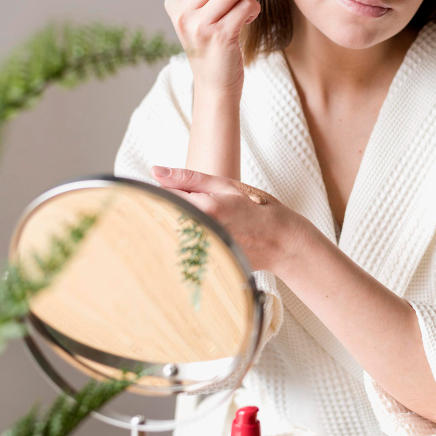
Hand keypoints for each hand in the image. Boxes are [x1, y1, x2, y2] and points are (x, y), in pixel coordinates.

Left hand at [152, 166, 307, 272]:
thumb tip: (155, 171)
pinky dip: (188, 242)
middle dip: (172, 210)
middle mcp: (201, 232)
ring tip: (209, 224)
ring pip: (172, 234)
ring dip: (179, 226)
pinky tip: (206, 238)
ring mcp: (202, 251)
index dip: (166, 191)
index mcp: (205, 208)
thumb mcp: (225, 185)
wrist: (281, 241)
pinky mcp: (203, 264)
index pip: (164, 196)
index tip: (176, 192)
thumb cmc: (256, 209)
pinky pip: (183, 250)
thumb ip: (187, 178)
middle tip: (201, 210)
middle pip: (165, 218)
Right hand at [163, 0, 261, 93]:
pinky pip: (245, 6)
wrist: (214, 84)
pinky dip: (254, 7)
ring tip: (250, 3)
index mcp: (175, 3)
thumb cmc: (211, 48)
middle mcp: (184, 13)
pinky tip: (250, 17)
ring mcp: (201, 26)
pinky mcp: (221, 36)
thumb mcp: (198, 17)